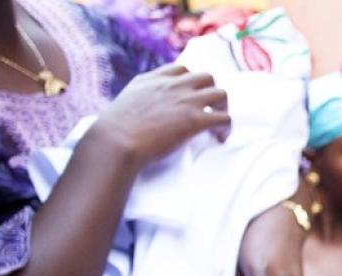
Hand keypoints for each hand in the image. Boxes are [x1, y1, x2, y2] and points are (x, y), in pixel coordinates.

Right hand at [91, 65, 230, 167]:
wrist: (117, 140)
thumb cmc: (115, 129)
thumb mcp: (126, 101)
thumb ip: (140, 97)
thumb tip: (143, 106)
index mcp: (154, 79)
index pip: (182, 70)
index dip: (191, 82)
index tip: (191, 96)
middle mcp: (173, 85)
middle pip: (207, 77)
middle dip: (211, 92)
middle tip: (209, 110)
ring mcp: (186, 100)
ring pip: (221, 94)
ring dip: (223, 108)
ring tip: (217, 125)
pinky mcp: (195, 120)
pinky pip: (224, 118)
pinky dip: (226, 128)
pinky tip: (219, 138)